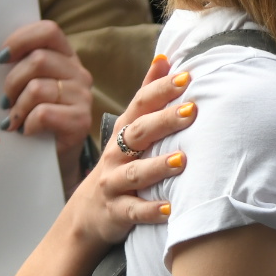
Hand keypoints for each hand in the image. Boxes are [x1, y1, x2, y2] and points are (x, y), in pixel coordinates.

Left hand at [0, 20, 94, 186]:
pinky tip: (25, 131)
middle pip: (39, 60)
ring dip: (18, 106)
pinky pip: (43, 113)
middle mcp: (78, 73)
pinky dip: (27, 124)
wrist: (51, 156)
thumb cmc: (32, 116)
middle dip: (12, 81)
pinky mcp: (81, 121)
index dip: (21, 40)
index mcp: (65, 57)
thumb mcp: (26, 85)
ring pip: (38, 88)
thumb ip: (18, 66)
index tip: (1, 58)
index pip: (48, 31)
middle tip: (5, 101)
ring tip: (14, 119)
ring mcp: (83, 97)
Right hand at [0, 55, 194, 275]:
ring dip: (157, 166)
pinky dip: (150, 211)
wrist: (84, 217)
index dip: (160, 89)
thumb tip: (165, 58)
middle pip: (138, 134)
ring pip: (134, 173)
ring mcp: (114, 184)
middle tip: (191, 110)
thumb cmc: (117, 166)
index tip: (186, 76)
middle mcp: (116, 155)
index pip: (140, 105)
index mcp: (123, 133)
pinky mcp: (116, 213)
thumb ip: (146, 97)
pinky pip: (133, 211)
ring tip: (181, 161)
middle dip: (164, 121)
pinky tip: (169, 209)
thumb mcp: (128, 130)